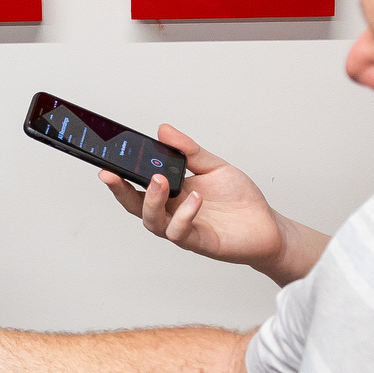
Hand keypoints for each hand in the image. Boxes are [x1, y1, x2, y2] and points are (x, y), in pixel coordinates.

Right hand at [95, 126, 322, 285]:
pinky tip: (195, 199)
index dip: (119, 177)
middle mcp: (171, 212)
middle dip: (120, 191)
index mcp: (171, 194)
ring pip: (152, 221)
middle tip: (113, 174)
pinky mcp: (198, 242)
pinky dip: (184, 215)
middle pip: (134, 206)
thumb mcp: (213, 166)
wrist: (267, 225)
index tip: (106, 163)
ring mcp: (182, 229)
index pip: (137, 185)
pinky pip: (180, 232)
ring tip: (161, 181)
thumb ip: (188, 150)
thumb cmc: (240, 200)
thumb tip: (164, 130)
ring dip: (152, 201)